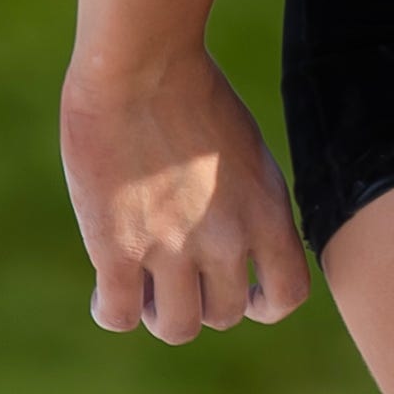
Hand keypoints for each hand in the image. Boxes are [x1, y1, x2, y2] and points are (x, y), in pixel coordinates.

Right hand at [60, 49, 312, 344]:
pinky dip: (110, 310)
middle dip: (203, 302)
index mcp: (267, 209)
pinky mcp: (118, 248)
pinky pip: (118, 316)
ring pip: (176, 328)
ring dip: (159, 313)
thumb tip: (236, 245)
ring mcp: (173, 246)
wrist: (144, 66)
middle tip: (177, 275)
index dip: (264, 303)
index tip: (239, 288)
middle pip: (226, 316)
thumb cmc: (191, 93)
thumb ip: (247, 203)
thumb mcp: (245, 152)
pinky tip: (105, 283)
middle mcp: (228, 235)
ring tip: (142, 283)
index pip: (288, 294)